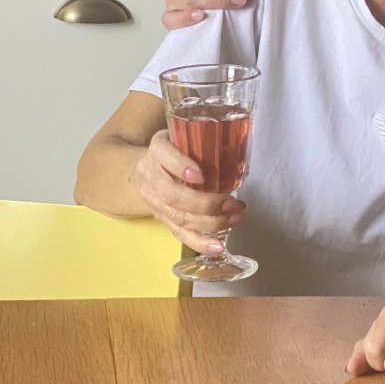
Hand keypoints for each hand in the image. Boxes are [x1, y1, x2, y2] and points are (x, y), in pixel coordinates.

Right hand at [133, 129, 245, 255]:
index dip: (180, 166)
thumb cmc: (177, 148)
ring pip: (178, 217)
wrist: (148, 166)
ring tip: (235, 218)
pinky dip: (200, 242)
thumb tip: (236, 150)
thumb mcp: (185, 136)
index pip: (164, 155)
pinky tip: (217, 247)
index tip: (201, 176)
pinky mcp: (160, 218)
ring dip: (210, 223)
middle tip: (233, 203)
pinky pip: (179, 233)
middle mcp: (149, 174)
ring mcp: (153, 200)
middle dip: (205, 203)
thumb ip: (204, 141)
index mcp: (156, 149)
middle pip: (172, 194)